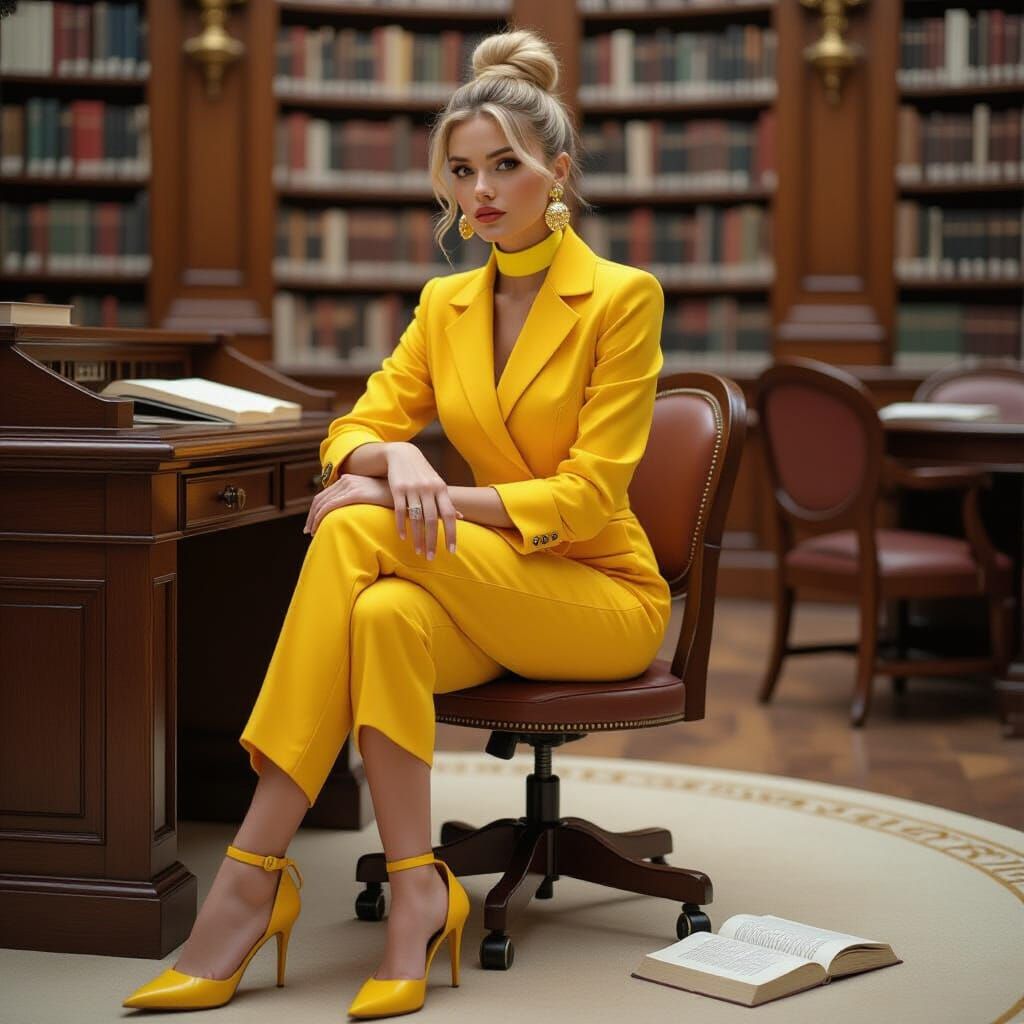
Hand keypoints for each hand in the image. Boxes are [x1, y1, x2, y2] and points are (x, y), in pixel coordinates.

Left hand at [304, 474, 392, 536]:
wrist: (405, 493)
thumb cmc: (391, 499)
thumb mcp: (373, 497)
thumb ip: (360, 500)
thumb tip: (351, 513)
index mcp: (350, 479)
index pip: (326, 495)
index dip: (316, 510)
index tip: (313, 523)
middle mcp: (347, 479)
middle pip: (321, 498)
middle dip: (311, 516)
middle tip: (308, 531)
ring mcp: (350, 485)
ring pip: (323, 503)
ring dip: (314, 518)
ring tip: (312, 532)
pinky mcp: (354, 493)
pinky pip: (330, 505)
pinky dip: (320, 517)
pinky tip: (318, 527)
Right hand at [385, 442, 460, 559]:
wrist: (403, 453)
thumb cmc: (423, 473)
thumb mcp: (437, 484)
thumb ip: (447, 500)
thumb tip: (461, 517)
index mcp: (441, 489)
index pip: (449, 514)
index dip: (451, 533)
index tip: (451, 551)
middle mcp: (428, 489)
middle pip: (432, 520)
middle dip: (432, 541)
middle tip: (431, 557)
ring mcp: (412, 488)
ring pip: (416, 518)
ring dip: (417, 538)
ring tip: (418, 551)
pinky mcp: (397, 488)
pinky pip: (399, 511)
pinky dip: (401, 526)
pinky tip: (403, 538)